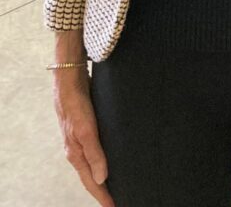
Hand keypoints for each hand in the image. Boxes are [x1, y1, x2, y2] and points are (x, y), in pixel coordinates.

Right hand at [53, 69, 114, 206]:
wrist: (69, 80)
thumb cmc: (76, 104)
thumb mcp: (86, 130)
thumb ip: (94, 153)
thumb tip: (102, 179)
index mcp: (76, 154)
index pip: (91, 182)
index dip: (103, 196)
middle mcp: (77, 150)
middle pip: (91, 177)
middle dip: (103, 191)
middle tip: (117, 200)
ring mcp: (81, 140)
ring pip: (93, 164)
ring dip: (103, 176)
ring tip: (116, 184)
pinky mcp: (87, 128)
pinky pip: (95, 151)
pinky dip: (102, 160)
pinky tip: (111, 157)